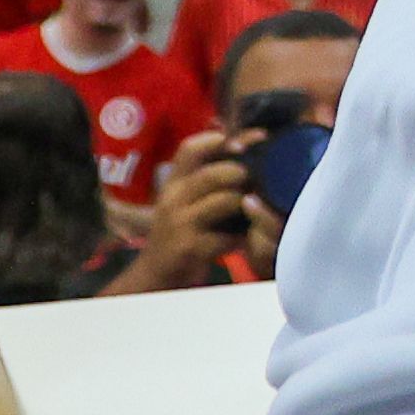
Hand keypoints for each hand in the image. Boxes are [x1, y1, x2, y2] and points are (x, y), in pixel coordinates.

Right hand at [113, 130, 258, 291]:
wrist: (154, 274)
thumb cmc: (177, 231)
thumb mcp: (182, 200)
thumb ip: (203, 175)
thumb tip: (232, 140)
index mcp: (173, 183)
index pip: (189, 149)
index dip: (218, 140)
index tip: (246, 141)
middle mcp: (173, 199)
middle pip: (212, 174)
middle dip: (241, 171)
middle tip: (260, 174)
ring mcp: (181, 224)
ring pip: (223, 201)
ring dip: (246, 201)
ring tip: (258, 204)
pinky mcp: (190, 249)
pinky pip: (226, 237)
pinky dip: (242, 236)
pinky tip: (248, 237)